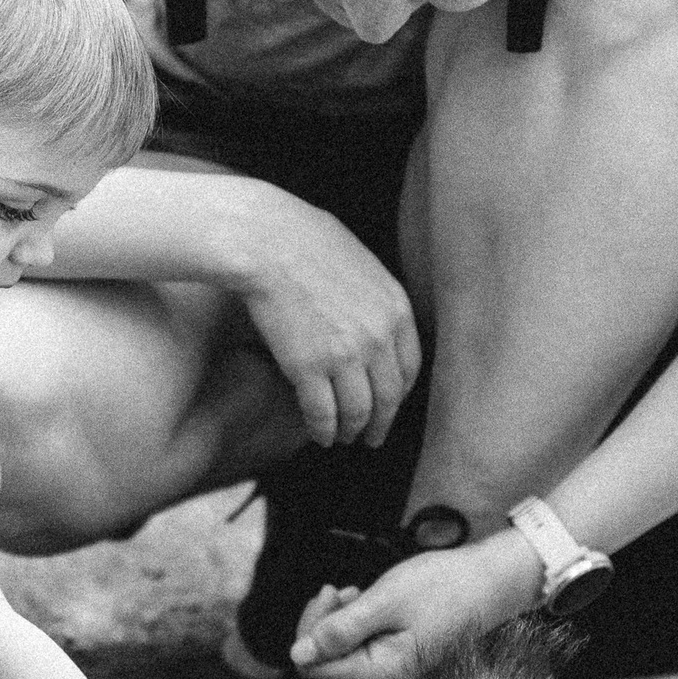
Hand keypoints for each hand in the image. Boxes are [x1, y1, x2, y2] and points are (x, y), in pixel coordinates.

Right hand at [234, 195, 420, 448]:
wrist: (267, 242)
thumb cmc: (305, 239)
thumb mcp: (362, 261)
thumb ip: (375, 297)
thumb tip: (374, 318)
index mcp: (396, 308)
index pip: (410, 368)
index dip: (399, 394)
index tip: (389, 405)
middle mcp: (378, 337)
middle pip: (389, 397)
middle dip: (381, 423)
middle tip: (373, 438)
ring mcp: (344, 355)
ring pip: (358, 412)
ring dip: (350, 432)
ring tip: (341, 438)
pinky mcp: (308, 368)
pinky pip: (322, 414)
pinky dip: (322, 431)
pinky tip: (318, 436)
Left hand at [288, 535, 541, 678]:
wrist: (488, 581)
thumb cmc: (442, 588)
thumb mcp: (385, 602)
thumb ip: (341, 630)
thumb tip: (297, 655)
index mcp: (381, 673)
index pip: (315, 667)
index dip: (310, 632)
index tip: (328, 597)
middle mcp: (383, 678)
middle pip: (324, 660)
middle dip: (323, 622)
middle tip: (337, 589)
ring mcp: (389, 666)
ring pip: (339, 648)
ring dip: (338, 617)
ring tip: (355, 591)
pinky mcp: (394, 652)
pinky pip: (357, 641)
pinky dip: (353, 617)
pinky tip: (364, 598)